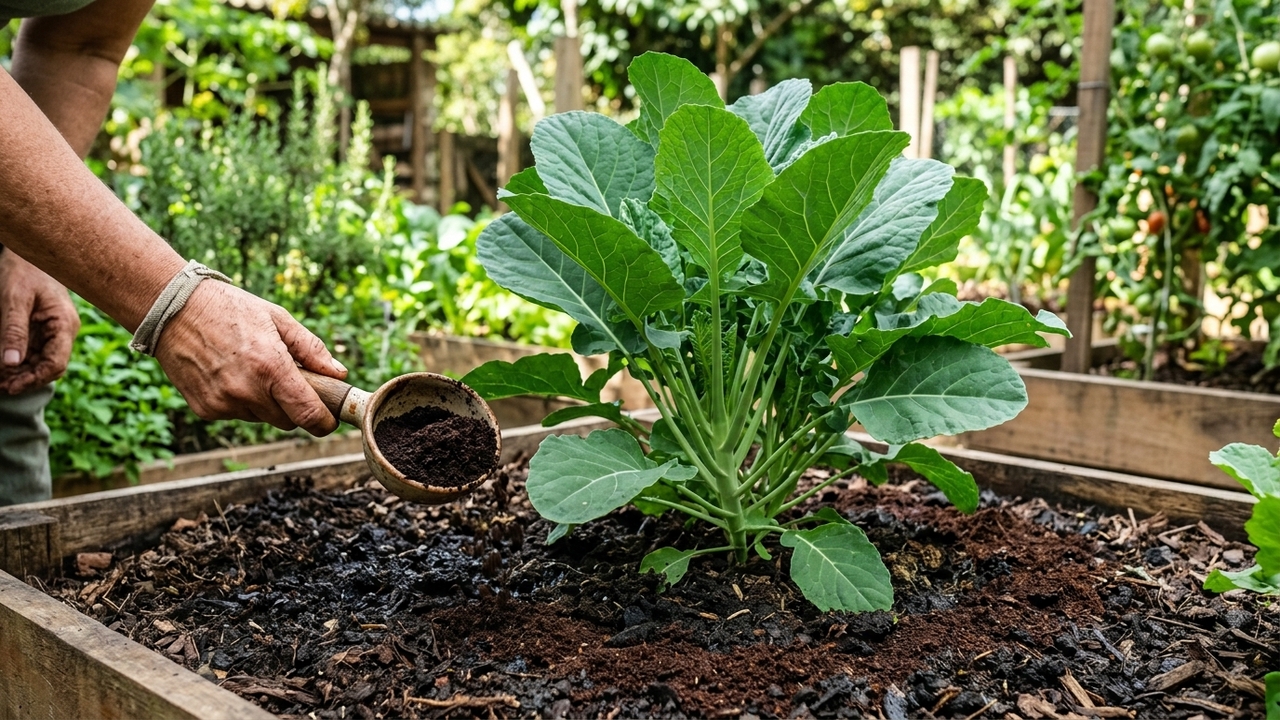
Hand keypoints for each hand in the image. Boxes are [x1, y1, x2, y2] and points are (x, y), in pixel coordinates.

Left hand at [0, 250, 79, 393]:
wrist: (27, 254)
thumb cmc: (23, 271)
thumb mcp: (13, 300)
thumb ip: (12, 331)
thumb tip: (9, 363)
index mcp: (64, 324)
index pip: (56, 363)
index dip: (34, 379)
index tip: (10, 386)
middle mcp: (64, 331)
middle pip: (50, 367)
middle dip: (26, 379)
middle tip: (0, 386)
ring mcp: (55, 331)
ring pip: (42, 362)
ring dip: (21, 373)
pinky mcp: (44, 330)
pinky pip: (35, 352)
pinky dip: (20, 362)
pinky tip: (4, 366)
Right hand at [154, 281, 347, 435]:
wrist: (173, 309)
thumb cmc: (230, 309)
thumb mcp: (278, 318)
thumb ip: (312, 349)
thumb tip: (339, 373)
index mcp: (271, 367)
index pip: (308, 415)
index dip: (324, 422)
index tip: (330, 419)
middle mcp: (247, 391)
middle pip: (287, 421)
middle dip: (294, 406)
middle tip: (287, 380)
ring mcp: (223, 403)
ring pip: (261, 418)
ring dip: (265, 403)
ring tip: (252, 369)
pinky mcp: (205, 410)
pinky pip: (236, 415)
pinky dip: (240, 402)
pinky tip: (229, 374)